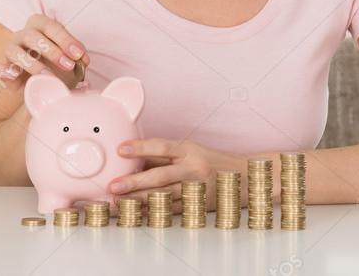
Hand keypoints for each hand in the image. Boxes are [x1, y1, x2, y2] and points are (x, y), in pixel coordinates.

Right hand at [0, 13, 88, 82]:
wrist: (38, 85)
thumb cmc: (55, 68)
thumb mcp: (69, 62)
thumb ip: (76, 58)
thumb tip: (84, 60)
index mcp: (39, 27)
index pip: (50, 26)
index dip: (65, 39)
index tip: (79, 55)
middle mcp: (22, 35)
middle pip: (32, 35)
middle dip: (52, 51)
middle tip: (68, 66)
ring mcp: (9, 50)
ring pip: (13, 50)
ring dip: (32, 64)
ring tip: (47, 77)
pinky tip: (13, 75)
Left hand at [108, 138, 245, 212]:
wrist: (244, 178)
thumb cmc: (212, 161)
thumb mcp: (191, 150)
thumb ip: (165, 155)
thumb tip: (133, 159)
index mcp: (189, 149)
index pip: (162, 147)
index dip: (140, 147)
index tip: (121, 149)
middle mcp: (194, 168)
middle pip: (160, 175)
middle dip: (134, 182)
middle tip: (114, 186)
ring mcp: (197, 188)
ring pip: (164, 196)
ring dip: (139, 201)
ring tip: (120, 203)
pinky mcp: (198, 205)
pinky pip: (172, 210)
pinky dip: (154, 211)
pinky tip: (138, 213)